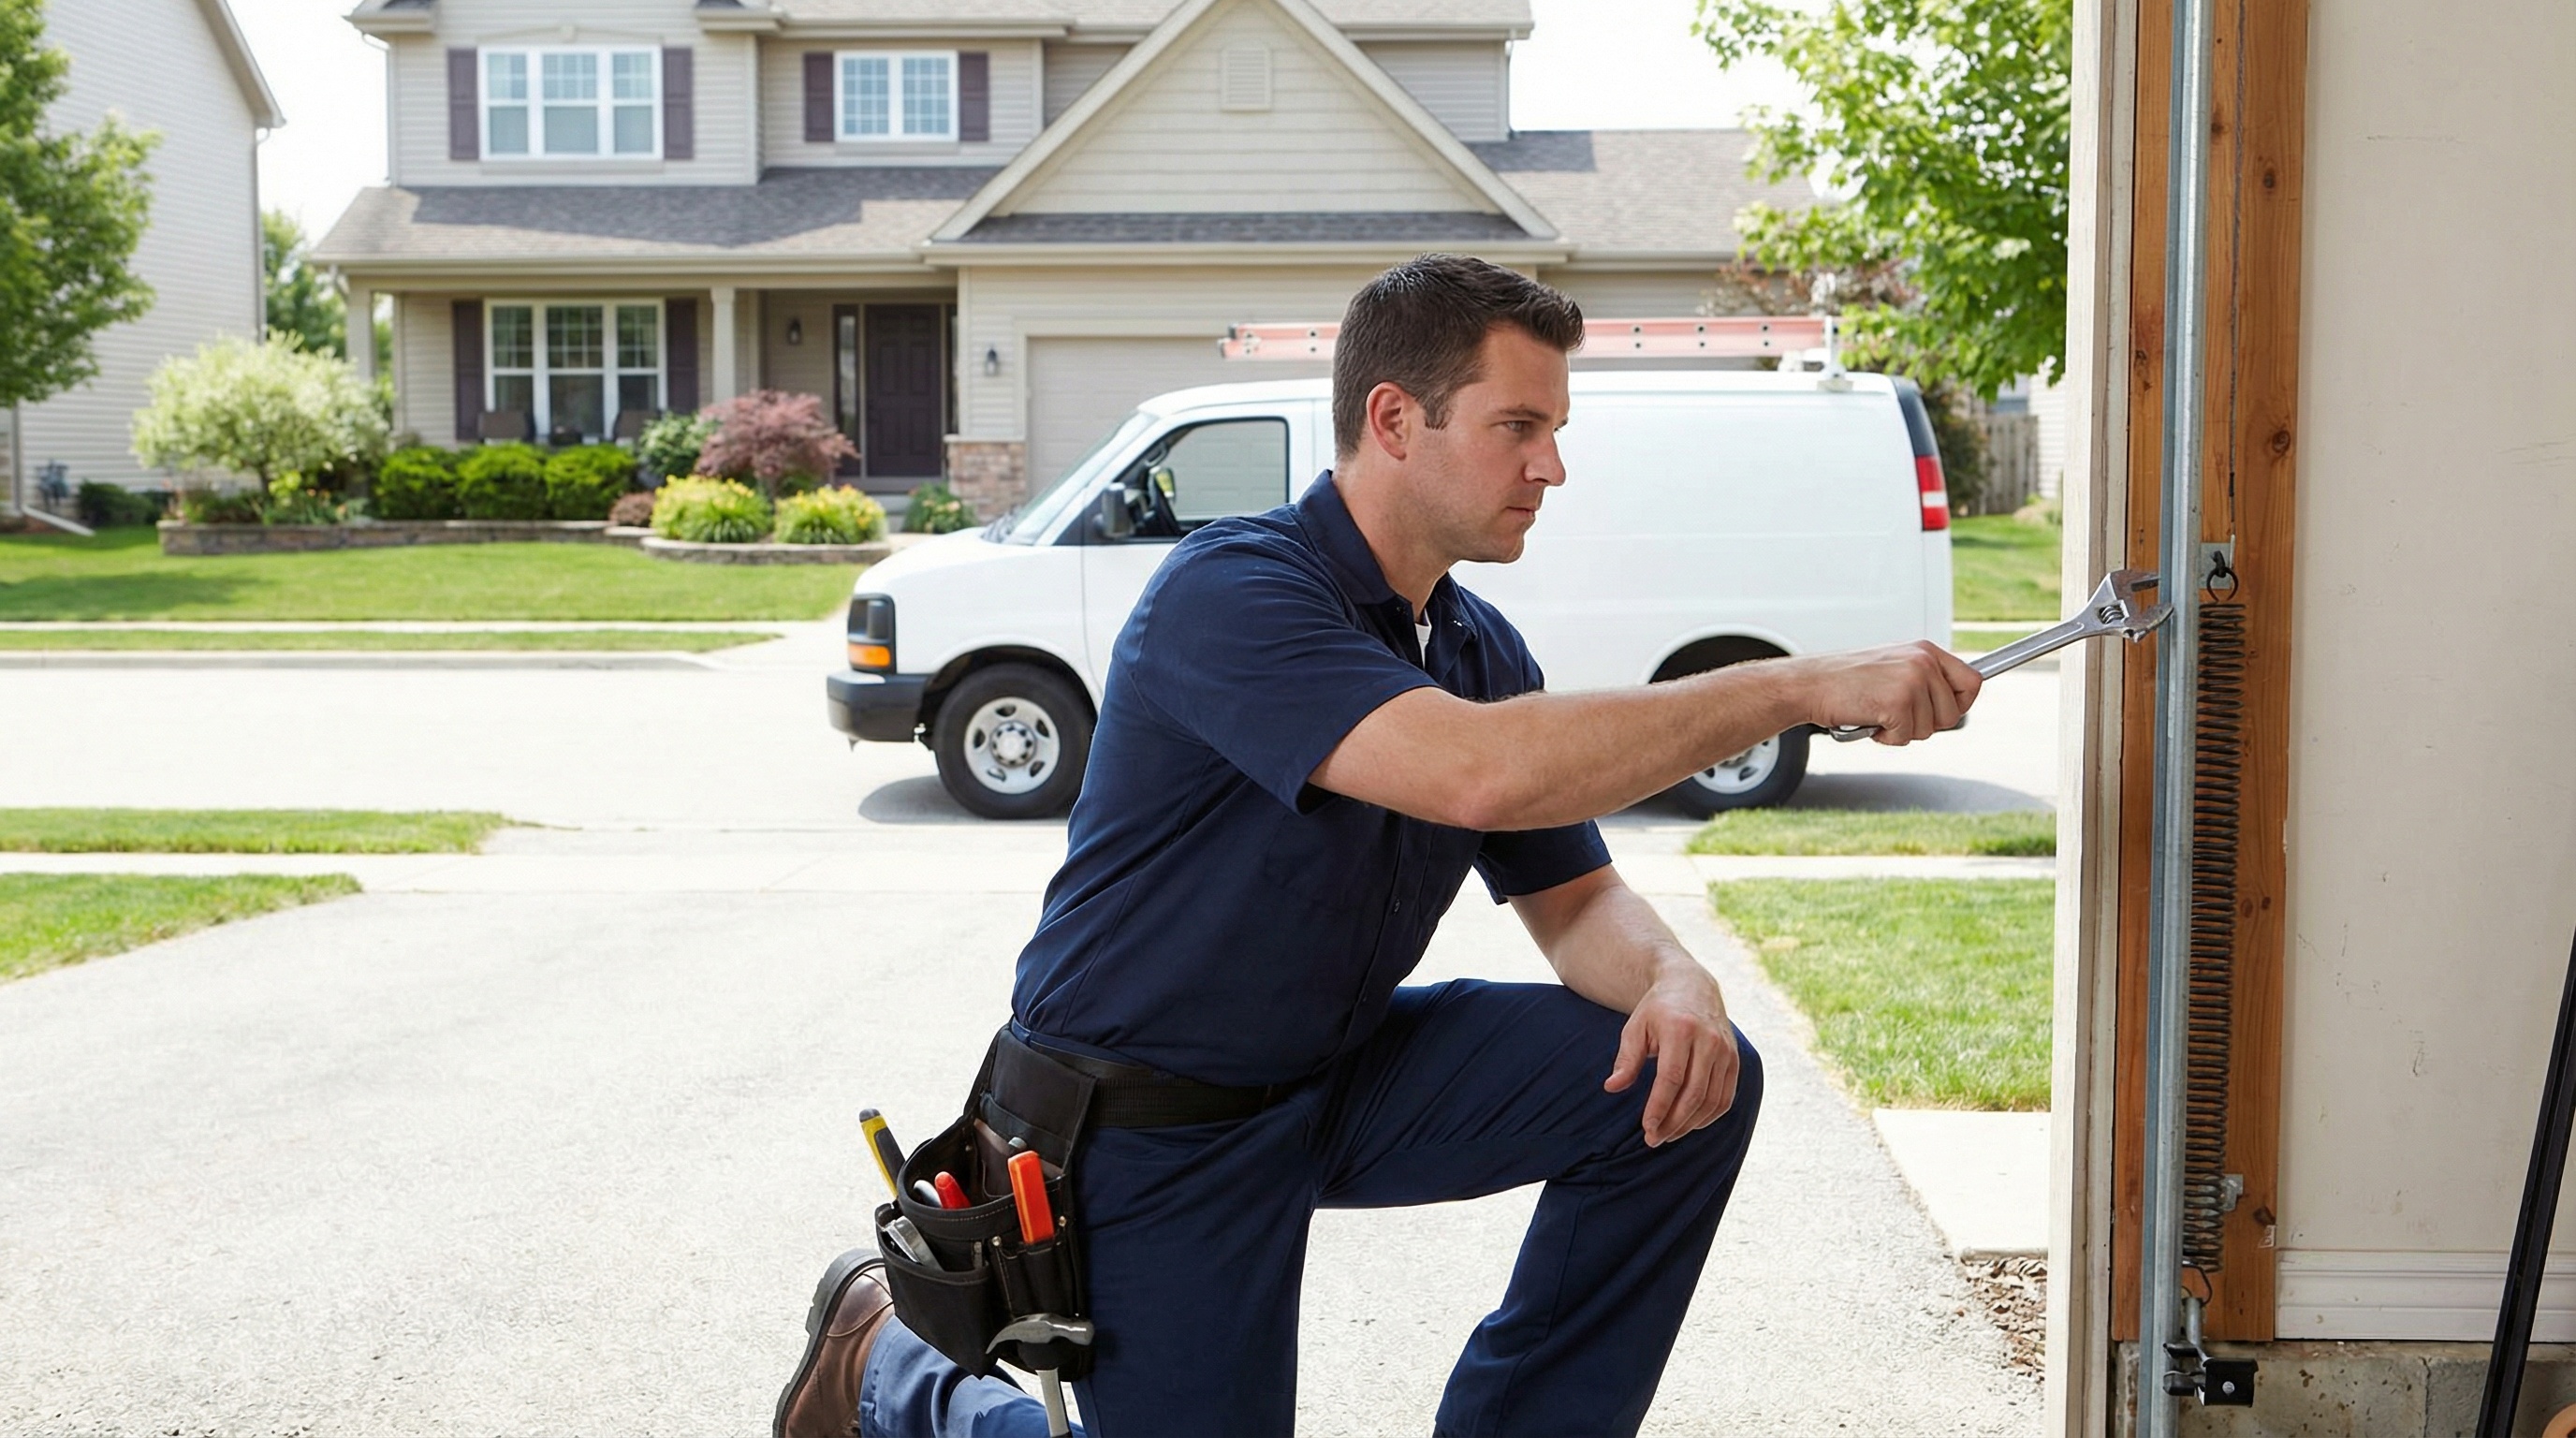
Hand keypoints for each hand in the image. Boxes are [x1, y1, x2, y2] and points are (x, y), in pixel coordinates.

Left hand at [1605, 963, 1740, 1146]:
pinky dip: (1709, 1116)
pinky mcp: (1735, 1060)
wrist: (1692, 986)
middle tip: (1654, 1139)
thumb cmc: (1657, 1010)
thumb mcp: (1635, 1027)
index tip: (1646, 1128)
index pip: (1671, 1078)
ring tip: (1668, 1135)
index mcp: (1681, 1029)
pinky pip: (1725, 1098)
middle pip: (1694, 1093)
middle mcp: (1709, 1040)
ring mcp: (1726, 1051)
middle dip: (1673, 1122)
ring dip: (1690, 1124)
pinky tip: (1690, 1124)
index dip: (1659, 1107)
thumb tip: (1611, 1088)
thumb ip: (1626, 1058)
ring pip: (1712, 1100)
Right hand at [1791, 641, 1981, 744]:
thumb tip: (1951, 704)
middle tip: (1896, 715)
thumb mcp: (1892, 667)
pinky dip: (1886, 738)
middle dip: (1926, 724)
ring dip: (1902, 731)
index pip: (1973, 680)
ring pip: (1929, 729)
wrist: (1810, 683)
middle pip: (1953, 713)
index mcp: (1925, 650)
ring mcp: (1912, 681)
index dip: (1962, 703)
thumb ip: (1922, 678)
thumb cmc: (1844, 680)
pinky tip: (1869, 721)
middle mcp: (1923, 662)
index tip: (1947, 712)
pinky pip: (1905, 738)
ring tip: (1876, 713)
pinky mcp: (1898, 703)